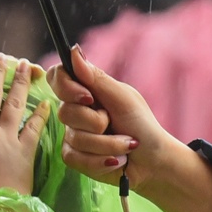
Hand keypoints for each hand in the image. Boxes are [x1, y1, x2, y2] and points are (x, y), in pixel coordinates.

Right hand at [51, 49, 211, 211]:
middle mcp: (76, 110)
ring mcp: (73, 134)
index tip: (88, 97)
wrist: (154, 161)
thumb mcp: (122, 97)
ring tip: (126, 145)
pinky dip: (101, 160)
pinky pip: (75, 158)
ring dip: (108, 144)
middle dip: (97, 122)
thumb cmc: (142, 125)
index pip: (57, 77)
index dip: (66, 86)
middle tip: (115, 123)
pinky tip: (117, 161)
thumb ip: (96, 77)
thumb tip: (74, 51)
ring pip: (75, 138)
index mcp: (87, 90)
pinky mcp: (75, 157)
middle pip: (65, 111)